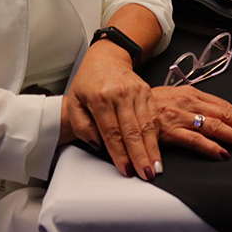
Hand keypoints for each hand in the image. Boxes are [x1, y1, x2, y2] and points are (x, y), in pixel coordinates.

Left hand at [66, 41, 161, 179]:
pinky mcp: (147, 92)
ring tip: (156, 167)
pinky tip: (158, 149)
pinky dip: (157, 135)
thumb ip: (82, 126)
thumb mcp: (74, 102)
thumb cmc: (88, 82)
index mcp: (100, 98)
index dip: (120, 154)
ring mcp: (137, 92)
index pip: (112, 132)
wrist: (107, 57)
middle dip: (141, 156)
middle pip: (133, 131)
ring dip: (152, 148)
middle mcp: (121, 94)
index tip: (126, 170)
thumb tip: (97, 144)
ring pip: (147, 125)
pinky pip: (153, 116)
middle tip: (147, 175)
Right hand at [151, 85, 231, 159]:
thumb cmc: (149, 103)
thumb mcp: (174, 98)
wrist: (122, 102)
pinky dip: (210, 147)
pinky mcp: (168, 130)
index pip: (224, 105)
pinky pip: (194, 139)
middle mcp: (188, 102)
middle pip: (224, 114)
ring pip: (214, 125)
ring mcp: (179, 116)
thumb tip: (215, 116)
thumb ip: (194, 105)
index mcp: (192, 93)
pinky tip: (222, 153)